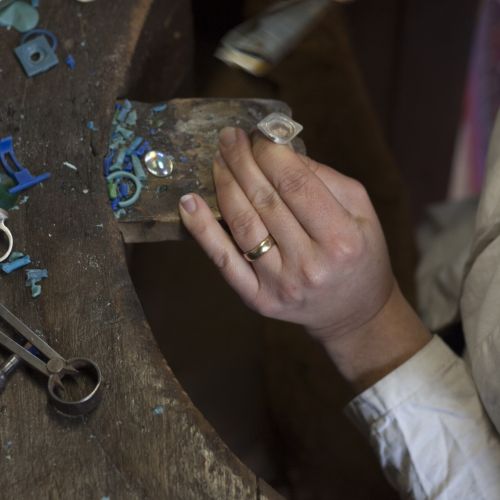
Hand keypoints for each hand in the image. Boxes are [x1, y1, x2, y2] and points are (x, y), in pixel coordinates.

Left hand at [179, 127, 394, 340]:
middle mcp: (309, 264)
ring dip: (224, 185)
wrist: (352, 312)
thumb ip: (325, 178)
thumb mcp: (362, 212)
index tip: (258, 135)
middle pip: (265, 200)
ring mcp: (280, 284)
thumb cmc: (360, 255)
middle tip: (229, 138)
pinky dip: (202, 230)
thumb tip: (280, 150)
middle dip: (242, 161)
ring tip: (218, 160)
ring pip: (242, 224)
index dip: (270, 153)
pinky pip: (224, 261)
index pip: (295, 184)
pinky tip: (189, 203)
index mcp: (341, 239)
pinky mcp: (258, 299)